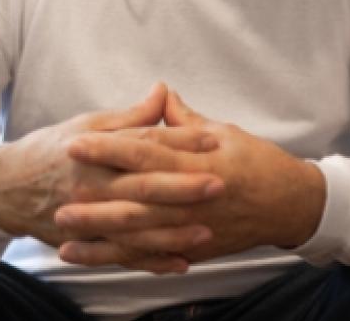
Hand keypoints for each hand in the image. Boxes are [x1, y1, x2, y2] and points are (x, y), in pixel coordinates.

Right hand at [0, 82, 224, 273]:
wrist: (4, 189)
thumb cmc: (52, 150)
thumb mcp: (87, 124)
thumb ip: (131, 116)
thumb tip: (164, 91)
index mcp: (95, 153)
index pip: (143, 145)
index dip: (179, 142)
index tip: (212, 140)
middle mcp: (92, 187)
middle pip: (142, 187)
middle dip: (182, 188)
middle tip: (219, 184)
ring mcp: (88, 218)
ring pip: (135, 229)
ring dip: (172, 233)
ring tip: (207, 231)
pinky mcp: (86, 241)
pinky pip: (122, 255)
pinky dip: (151, 261)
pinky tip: (181, 262)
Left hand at [54, 88, 325, 266]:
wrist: (290, 205)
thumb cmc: (259, 163)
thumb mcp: (226, 133)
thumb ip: (185, 120)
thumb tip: (158, 93)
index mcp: (201, 162)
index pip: (148, 153)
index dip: (111, 147)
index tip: (77, 142)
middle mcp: (194, 196)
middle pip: (137, 195)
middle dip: (96, 191)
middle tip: (59, 187)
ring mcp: (193, 225)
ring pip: (138, 230)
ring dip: (98, 229)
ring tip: (62, 226)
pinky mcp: (191, 247)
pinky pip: (148, 255)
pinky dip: (116, 256)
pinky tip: (88, 255)